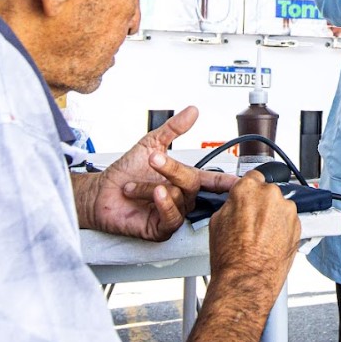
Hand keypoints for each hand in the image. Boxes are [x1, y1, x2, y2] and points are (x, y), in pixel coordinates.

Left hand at [73, 106, 237, 240]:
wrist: (99, 193)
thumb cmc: (123, 172)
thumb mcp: (150, 144)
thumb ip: (173, 129)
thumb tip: (192, 111)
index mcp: (183, 180)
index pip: (211, 180)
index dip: (227, 181)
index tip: (241, 180)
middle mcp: (180, 198)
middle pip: (193, 185)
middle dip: (174, 171)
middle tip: (154, 161)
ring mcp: (172, 214)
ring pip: (179, 200)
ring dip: (155, 188)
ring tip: (134, 185)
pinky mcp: (160, 229)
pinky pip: (172, 219)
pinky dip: (165, 205)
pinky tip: (155, 194)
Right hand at [208, 171, 300, 299]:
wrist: (246, 279)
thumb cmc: (230, 256)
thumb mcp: (217, 221)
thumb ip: (232, 204)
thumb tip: (236, 202)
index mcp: (248, 188)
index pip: (253, 176)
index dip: (250, 190)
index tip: (250, 198)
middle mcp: (270, 194)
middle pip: (268, 192)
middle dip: (262, 204)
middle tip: (252, 223)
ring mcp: (286, 209)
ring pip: (280, 207)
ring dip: (274, 217)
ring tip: (262, 236)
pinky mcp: (298, 225)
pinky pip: (290, 221)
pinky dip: (283, 228)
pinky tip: (271, 242)